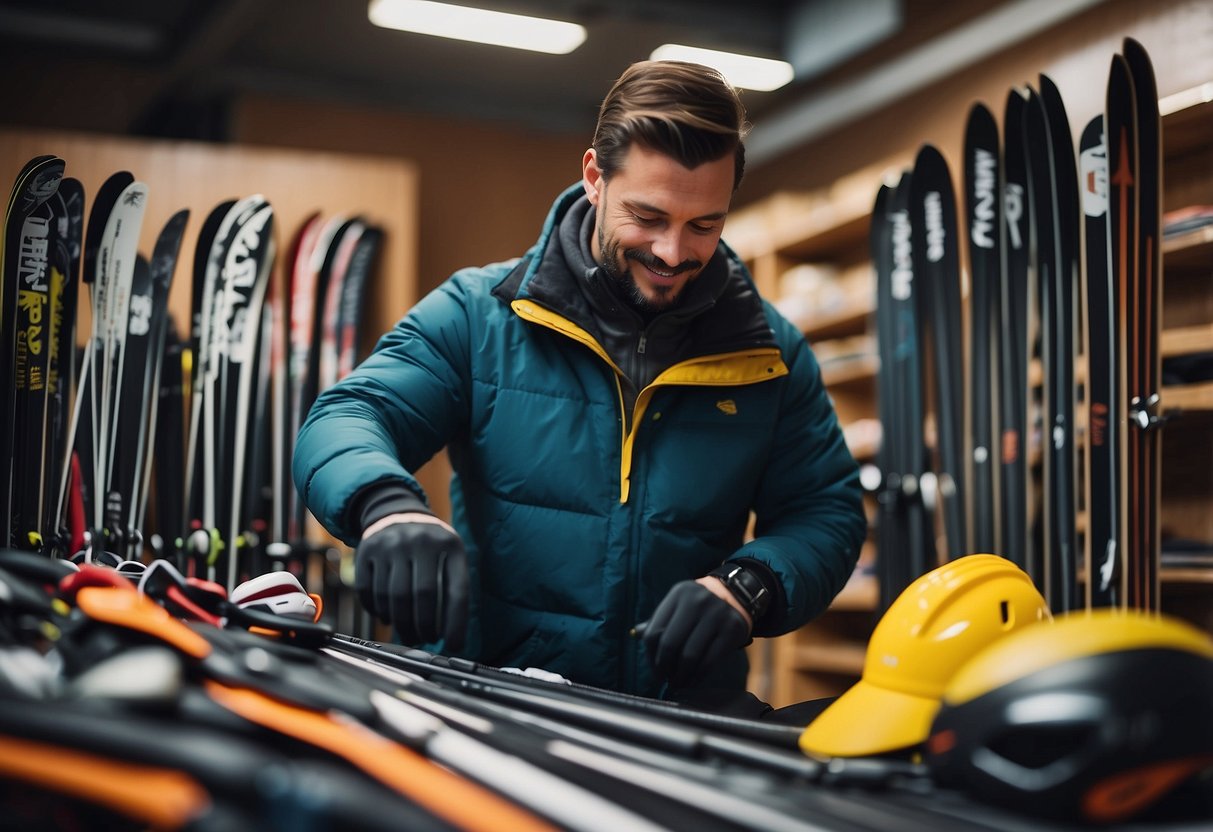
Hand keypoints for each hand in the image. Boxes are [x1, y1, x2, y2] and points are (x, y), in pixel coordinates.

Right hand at [355, 513, 468, 649]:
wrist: (395, 513)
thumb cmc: (429, 545)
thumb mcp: (449, 554)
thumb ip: (453, 587)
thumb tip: (453, 636)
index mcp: (449, 545)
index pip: (457, 591)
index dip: (456, 622)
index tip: (454, 645)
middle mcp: (420, 541)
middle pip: (422, 596)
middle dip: (423, 626)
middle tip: (424, 640)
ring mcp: (390, 544)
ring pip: (392, 597)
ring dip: (400, 623)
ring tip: (408, 633)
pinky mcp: (366, 550)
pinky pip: (367, 591)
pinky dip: (377, 611)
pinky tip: (387, 618)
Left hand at [642, 579, 750, 687]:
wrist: (736, 596)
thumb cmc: (699, 606)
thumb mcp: (679, 605)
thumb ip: (659, 620)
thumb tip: (636, 633)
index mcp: (678, 594)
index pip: (654, 631)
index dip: (651, 656)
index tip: (654, 669)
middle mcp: (697, 601)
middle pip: (670, 644)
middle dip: (664, 668)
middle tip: (664, 679)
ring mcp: (717, 615)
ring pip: (689, 655)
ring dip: (681, 676)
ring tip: (677, 683)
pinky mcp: (732, 630)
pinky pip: (709, 661)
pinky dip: (698, 676)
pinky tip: (693, 680)